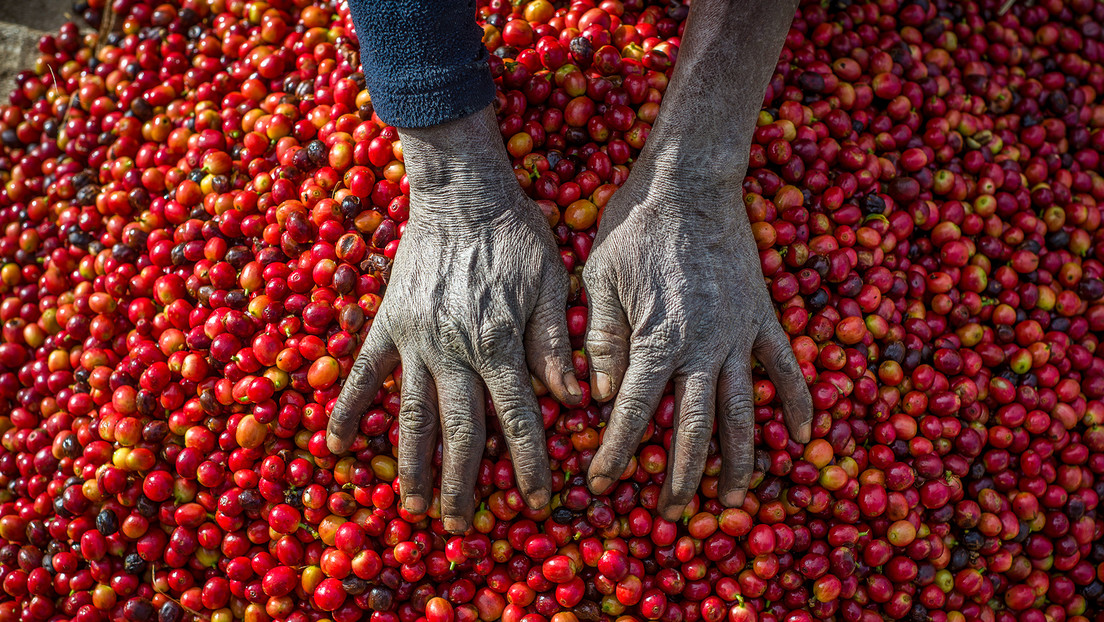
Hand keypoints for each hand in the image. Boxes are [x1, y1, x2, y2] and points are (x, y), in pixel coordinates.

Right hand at [325, 107, 580, 533]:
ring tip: (412, 506)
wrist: (462, 192)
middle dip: (465, 484)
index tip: (538, 503)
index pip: (520, 420)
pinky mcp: (388, 325)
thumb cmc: (517, 235)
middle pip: (460, 432)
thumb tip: (574, 399)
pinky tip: (336, 446)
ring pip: (411, 415)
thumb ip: (557, 345)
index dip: (531, 466)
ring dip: (413, 465)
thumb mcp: (553, 283)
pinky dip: (348, 409)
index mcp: (501, 344)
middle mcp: (455, 351)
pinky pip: (362, 373)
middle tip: (464, 527)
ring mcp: (415, 340)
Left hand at [583, 180, 811, 520]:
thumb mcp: (600, 280)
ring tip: (737, 500)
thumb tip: (597, 396)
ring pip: (745, 411)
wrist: (690, 180)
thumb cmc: (635, 227)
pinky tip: (804, 437)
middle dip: (680, 476)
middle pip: (693, 429)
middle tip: (672, 515)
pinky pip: (787, 368)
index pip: (632, 413)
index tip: (602, 485)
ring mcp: (740, 334)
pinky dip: (799, 403)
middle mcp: (704, 347)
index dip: (616, 453)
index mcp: (657, 340)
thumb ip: (602, 341)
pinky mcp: (763, 316)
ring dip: (742, 460)